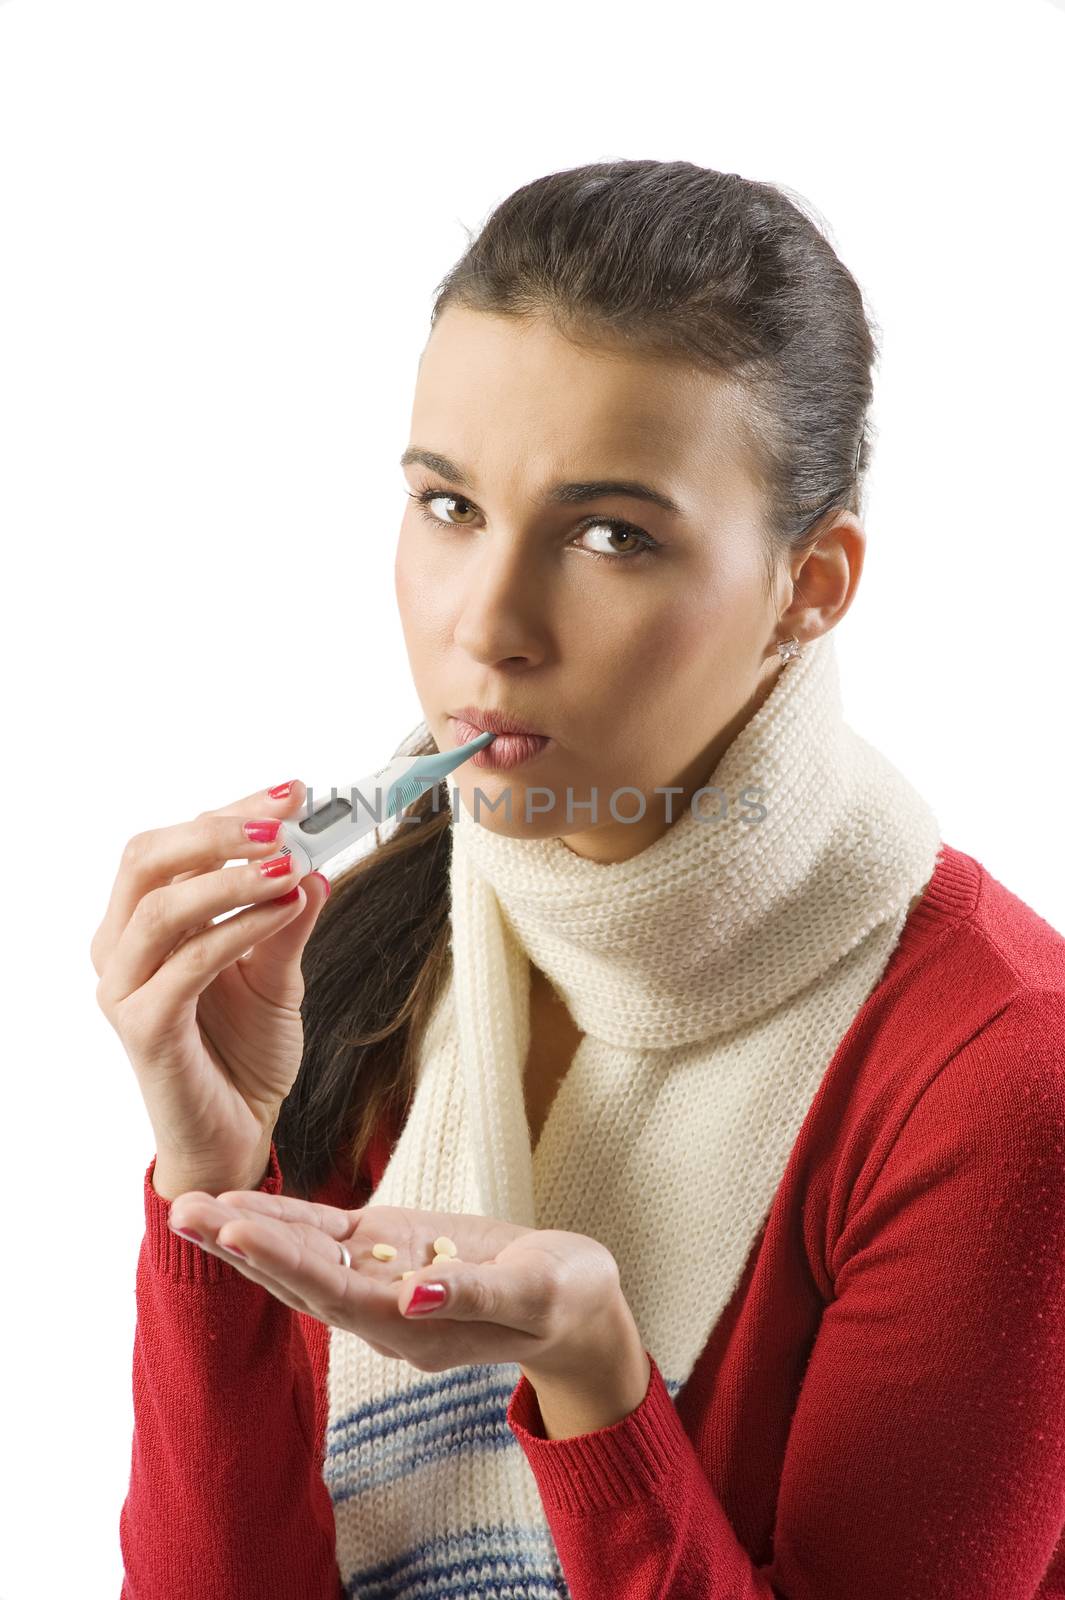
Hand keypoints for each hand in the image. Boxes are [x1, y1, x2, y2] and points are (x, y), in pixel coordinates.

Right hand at [90, 780, 330, 1191]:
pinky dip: (239, 929)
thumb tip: (316, 860)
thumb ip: (289, 918)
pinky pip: (188, 964)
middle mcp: (119, 947)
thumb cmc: (245, 1050)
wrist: (236, 1134)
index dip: (232, 810)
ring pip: (162, 907)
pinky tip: (287, 910)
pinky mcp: (143, 1029)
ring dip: (232, 876)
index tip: (293, 790)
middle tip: (286, 815)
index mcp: (141, 922)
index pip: (173, 842)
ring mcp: (124, 989)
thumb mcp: (278, 972)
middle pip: (147, 858)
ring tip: (293, 861)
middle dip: (220, 828)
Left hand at [167, 1188, 627, 1378]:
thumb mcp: (536, 1294)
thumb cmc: (565, 1298)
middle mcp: (381, 1313)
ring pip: (300, 1257)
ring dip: (245, 1232)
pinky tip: (243, 1204)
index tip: (235, 1229)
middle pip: (298, 1279)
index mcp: (413, 1328)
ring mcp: (380, 1282)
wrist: (574, 1304)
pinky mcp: (388, 1251)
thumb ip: (473, 1295)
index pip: (335, 1293)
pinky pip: (327, 1235)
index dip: (284, 1260)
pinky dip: (286, 1218)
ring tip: (187, 1204)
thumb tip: (413, 1295)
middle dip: (240, 1245)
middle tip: (181, 1209)